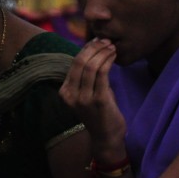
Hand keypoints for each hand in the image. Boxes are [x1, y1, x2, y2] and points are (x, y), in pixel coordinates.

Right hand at [59, 38, 126, 159]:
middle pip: (80, 63)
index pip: (73, 64)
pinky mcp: (99, 100)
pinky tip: (114, 56)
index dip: (86, 49)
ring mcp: (84, 99)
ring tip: (112, 47)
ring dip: (103, 53)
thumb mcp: (86, 94)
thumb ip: (86, 77)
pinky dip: (108, 61)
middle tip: (106, 41)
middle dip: (94, 48)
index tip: (97, 41)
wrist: (106, 137)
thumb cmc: (98, 113)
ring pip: (91, 66)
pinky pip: (102, 74)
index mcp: (65, 92)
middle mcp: (71, 95)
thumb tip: (94, 51)